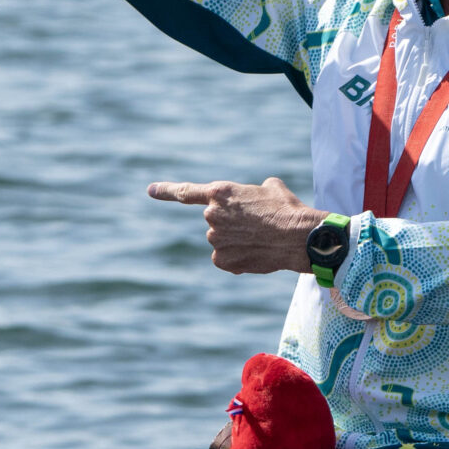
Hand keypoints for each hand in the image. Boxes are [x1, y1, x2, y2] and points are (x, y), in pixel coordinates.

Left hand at [148, 176, 326, 274]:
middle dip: (232, 223)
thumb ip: (249, 193)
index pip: (186, 193)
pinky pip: (226, 259)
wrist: (299, 237)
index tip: (150, 190)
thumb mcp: (270, 188)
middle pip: (215, 221)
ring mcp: (214, 239)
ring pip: (222, 241)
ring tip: (261, 238)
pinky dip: (238, 258)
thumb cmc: (288, 209)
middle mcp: (211, 215)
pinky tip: (256, 254)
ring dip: (237, 241)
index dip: (166, 191)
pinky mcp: (221, 260)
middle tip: (257, 224)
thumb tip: (255, 198)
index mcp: (220, 193)